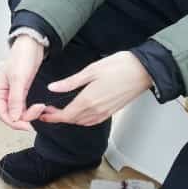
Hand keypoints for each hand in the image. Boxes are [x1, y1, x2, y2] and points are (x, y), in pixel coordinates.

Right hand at [0, 35, 45, 130]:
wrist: (32, 44)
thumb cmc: (22, 57)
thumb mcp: (18, 78)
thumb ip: (15, 99)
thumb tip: (14, 118)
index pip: (3, 114)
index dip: (14, 122)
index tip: (28, 125)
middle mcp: (4, 95)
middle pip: (11, 115)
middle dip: (24, 118)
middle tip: (39, 113)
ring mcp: (13, 94)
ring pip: (19, 112)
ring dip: (30, 114)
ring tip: (42, 109)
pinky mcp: (22, 92)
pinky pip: (25, 107)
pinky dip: (32, 110)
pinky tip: (41, 109)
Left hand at [37, 51, 151, 125]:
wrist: (145, 70)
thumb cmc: (119, 66)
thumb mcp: (90, 71)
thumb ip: (70, 83)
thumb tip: (52, 88)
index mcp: (88, 101)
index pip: (65, 115)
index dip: (52, 117)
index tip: (43, 115)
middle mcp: (96, 110)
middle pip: (72, 120)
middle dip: (59, 117)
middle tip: (50, 110)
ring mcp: (105, 112)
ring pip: (82, 122)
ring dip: (71, 119)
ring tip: (62, 111)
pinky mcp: (112, 111)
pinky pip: (93, 121)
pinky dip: (82, 120)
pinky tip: (79, 113)